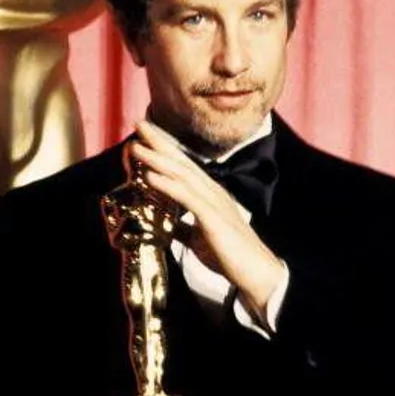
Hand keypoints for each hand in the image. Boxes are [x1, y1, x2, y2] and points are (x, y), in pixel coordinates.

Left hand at [129, 120, 284, 317]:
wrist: (256, 272)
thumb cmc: (229, 255)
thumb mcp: (199, 238)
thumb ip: (182, 228)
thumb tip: (165, 224)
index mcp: (210, 195)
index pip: (184, 166)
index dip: (165, 149)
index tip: (146, 134)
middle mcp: (212, 192)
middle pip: (182, 162)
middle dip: (159, 142)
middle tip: (139, 123)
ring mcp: (214, 203)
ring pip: (182, 175)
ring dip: (158, 159)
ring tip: (137, 145)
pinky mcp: (213, 219)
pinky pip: (187, 197)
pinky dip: (167, 184)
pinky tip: (151, 175)